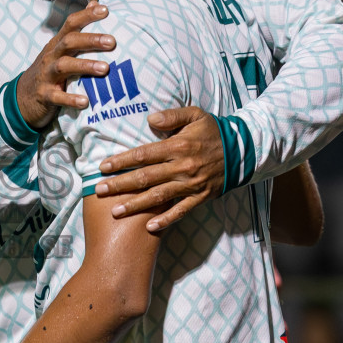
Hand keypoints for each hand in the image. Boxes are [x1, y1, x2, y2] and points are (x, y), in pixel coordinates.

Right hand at [15, 3, 116, 129]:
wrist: (23, 98)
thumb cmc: (50, 70)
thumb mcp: (60, 49)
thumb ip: (78, 29)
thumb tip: (96, 4)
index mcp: (57, 44)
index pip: (71, 24)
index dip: (87, 16)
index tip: (106, 10)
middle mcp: (51, 56)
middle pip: (69, 42)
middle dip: (90, 40)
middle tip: (112, 41)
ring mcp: (46, 75)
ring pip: (63, 66)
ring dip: (84, 66)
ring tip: (105, 69)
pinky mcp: (45, 95)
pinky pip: (57, 96)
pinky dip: (71, 99)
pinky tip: (85, 102)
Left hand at [93, 107, 223, 231]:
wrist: (242, 150)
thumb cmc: (213, 131)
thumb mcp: (195, 114)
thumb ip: (172, 116)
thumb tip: (150, 119)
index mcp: (178, 146)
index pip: (144, 154)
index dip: (122, 161)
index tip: (103, 167)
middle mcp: (182, 167)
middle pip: (145, 178)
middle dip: (120, 185)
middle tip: (99, 191)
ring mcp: (191, 184)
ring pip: (158, 197)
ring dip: (135, 205)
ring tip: (115, 212)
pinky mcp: (200, 197)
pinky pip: (181, 211)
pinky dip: (165, 220)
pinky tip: (149, 227)